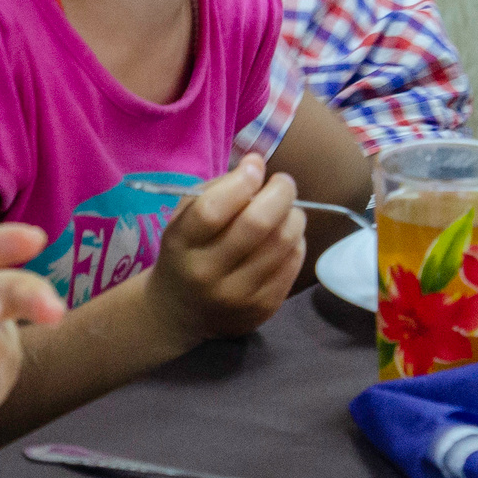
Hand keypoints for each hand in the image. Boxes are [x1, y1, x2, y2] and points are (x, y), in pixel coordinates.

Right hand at [147, 154, 305, 343]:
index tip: (254, 166)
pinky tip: (283, 236)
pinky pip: (293, 264)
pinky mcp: (264, 308)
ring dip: (293, 215)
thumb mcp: (182, 220)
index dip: (241, 181)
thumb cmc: (185, 254)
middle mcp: (208, 273)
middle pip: (256, 224)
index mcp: (181, 244)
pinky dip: (295, 241)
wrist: (181, 313)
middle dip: (280, 192)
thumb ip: (215, 190)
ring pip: (283, 242)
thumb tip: (257, 165)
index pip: (213, 210)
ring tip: (285, 209)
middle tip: (283, 182)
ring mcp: (238, 295)